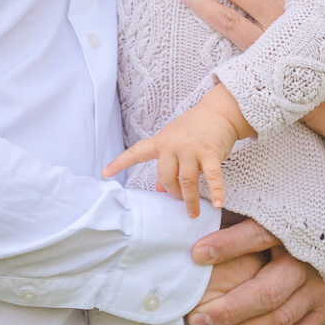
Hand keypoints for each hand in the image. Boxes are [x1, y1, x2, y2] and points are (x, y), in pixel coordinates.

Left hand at [104, 93, 249, 215]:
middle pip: (165, 176)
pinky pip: (212, 177)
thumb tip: (158, 189)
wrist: (220, 112)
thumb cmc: (195, 128)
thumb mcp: (174, 142)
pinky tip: (218, 204)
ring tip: (192, 213)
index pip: (137, 152)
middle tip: (178, 201)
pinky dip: (216, 192)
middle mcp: (173, 145)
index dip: (120, 163)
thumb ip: (166, 165)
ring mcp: (192, 149)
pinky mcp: (211, 152)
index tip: (105, 173)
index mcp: (161, 141)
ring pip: (186, 180)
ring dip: (189, 200)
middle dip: (171, 192)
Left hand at [189, 219, 324, 324]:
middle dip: (228, 309)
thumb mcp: (281, 208)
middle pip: (266, 293)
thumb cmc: (309, 219)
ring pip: (278, 320)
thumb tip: (205, 210)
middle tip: (198, 316)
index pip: (257, 236)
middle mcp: (307, 263)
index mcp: (294, 231)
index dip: (226, 245)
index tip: (195, 254)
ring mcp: (320, 290)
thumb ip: (248, 213)